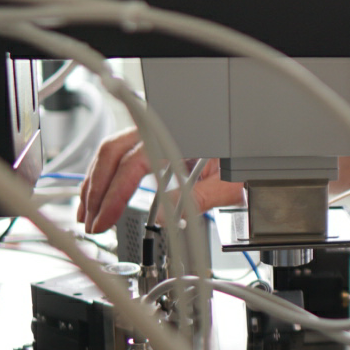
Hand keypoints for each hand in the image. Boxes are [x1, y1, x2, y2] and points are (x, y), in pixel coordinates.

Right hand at [76, 127, 242, 233]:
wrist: (261, 149)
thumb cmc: (247, 159)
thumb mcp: (228, 184)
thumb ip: (195, 200)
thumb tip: (164, 219)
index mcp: (180, 135)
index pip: (133, 164)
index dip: (114, 195)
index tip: (103, 220)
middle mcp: (164, 127)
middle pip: (113, 153)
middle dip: (96, 190)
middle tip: (90, 221)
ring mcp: (158, 130)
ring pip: (113, 150)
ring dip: (96, 182)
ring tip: (88, 213)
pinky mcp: (157, 139)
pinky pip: (123, 152)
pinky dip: (107, 174)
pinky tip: (102, 194)